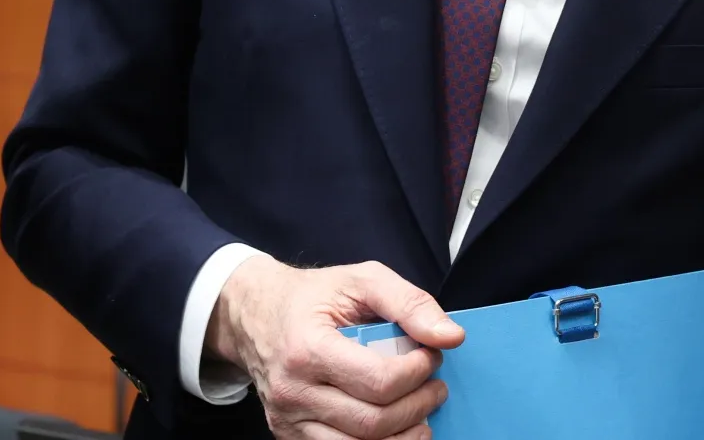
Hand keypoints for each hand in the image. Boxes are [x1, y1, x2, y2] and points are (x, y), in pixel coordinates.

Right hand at [208, 256, 462, 439]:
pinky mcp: (288, 436)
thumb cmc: (311, 297)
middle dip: (418, 407)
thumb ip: (409, 303)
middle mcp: (292, 390)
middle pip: (373, 422)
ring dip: (404, 435)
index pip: (378, 382)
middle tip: (435, 386)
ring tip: (421, 411)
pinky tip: (395, 428)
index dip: (417, 373)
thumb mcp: (360, 280)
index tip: (431, 355)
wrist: (252, 315)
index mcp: (307, 348)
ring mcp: (287, 419)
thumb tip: (451, 336)